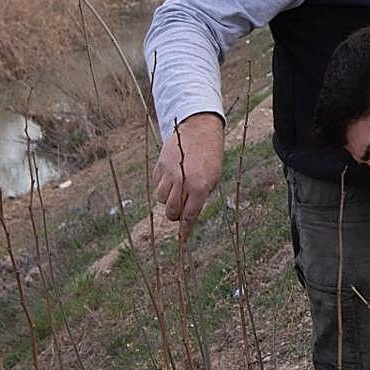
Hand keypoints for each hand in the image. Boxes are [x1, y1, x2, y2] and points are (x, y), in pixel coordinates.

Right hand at [153, 112, 223, 239]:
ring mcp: (168, 173)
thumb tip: (189, 215)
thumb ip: (200, 197)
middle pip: (171, 211)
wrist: (199, 130)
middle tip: (181, 209)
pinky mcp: (159, 165)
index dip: (185, 230)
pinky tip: (172, 177)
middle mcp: (182, 181)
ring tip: (178, 188)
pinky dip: (163, 185)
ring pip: (161, 198)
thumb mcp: (212, 179)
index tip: (182, 240)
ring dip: (168, 198)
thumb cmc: (210, 157)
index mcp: (199, 187)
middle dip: (175, 214)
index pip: (189, 216)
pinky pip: (156, 184)